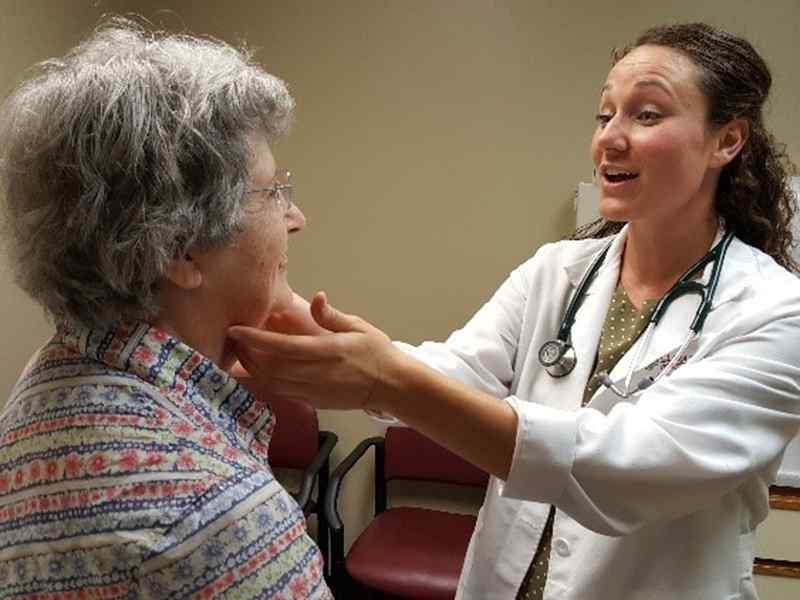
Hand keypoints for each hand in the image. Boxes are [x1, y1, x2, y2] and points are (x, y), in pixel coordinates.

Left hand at [228, 292, 397, 411]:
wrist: (391, 387)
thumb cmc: (376, 353)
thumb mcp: (359, 327)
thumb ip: (332, 316)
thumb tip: (318, 297)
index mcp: (330, 352)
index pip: (285, 348)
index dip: (256, 340)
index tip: (236, 330)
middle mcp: (319, 374)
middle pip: (272, 368)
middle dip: (247, 354)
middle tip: (233, 339)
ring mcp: (315, 392)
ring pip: (273, 383)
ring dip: (252, 369)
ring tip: (241, 353)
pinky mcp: (314, 402)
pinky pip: (282, 392)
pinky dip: (264, 381)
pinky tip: (256, 369)